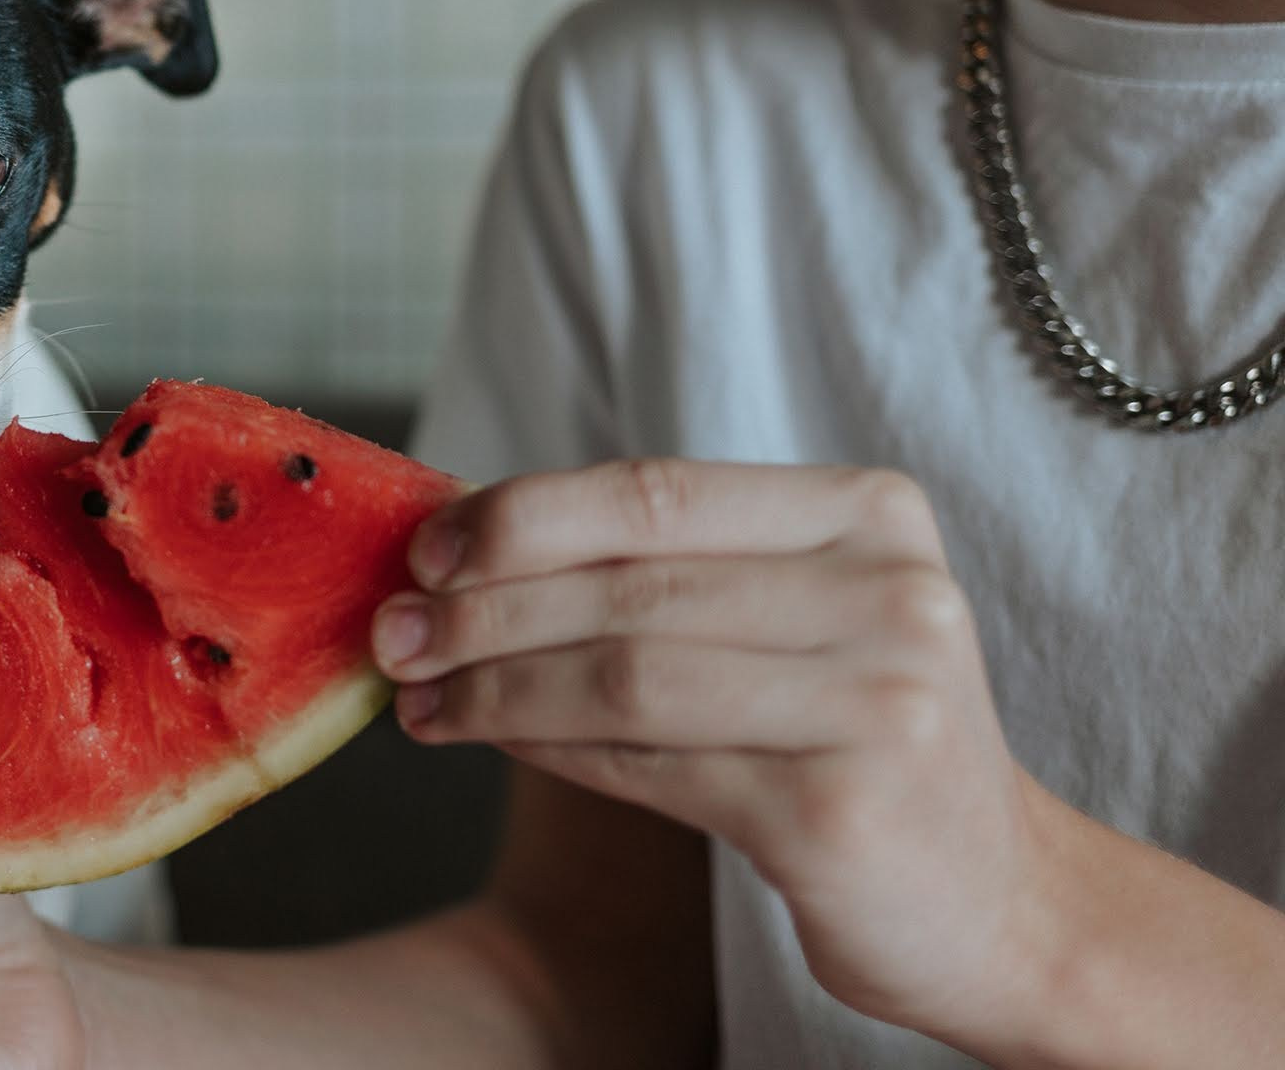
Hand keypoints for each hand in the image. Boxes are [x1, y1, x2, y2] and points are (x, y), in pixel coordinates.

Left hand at [372, 460, 1058, 1048]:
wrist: (1002, 902)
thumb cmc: (855, 738)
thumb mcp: (795, 618)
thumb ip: (666, 568)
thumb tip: (465, 543)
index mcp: (871, 513)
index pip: (655, 491)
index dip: (521, 515)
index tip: (423, 547)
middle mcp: (889, 593)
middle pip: (628, 584)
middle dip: (484, 607)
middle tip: (392, 629)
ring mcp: (876, 702)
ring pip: (624, 676)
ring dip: (494, 686)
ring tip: (418, 695)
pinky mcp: (837, 809)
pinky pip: (648, 766)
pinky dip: (546, 751)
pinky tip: (485, 741)